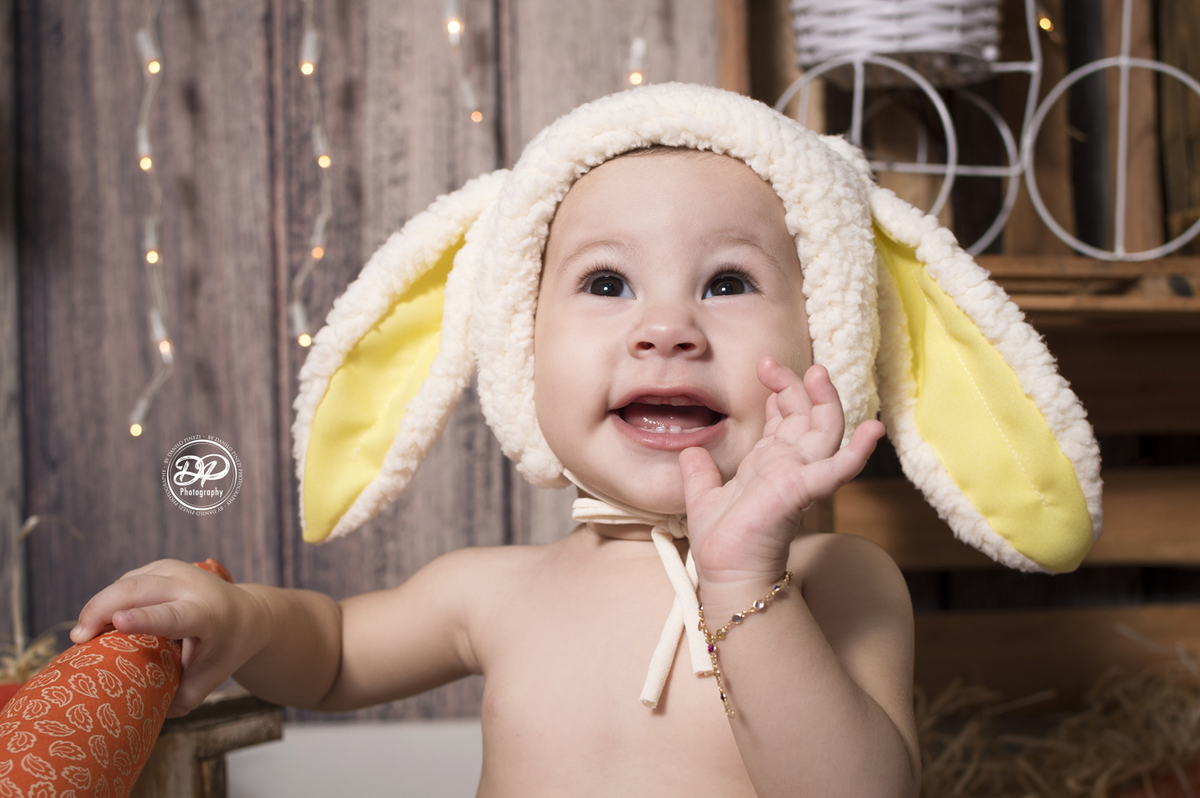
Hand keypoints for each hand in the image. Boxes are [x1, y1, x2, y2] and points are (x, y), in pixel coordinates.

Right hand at [71, 559, 268, 716]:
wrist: (248, 613)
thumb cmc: (226, 650)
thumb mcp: (209, 679)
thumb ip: (176, 699)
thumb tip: (135, 713)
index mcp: (208, 615)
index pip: (172, 616)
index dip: (144, 619)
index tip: (119, 622)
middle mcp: (193, 586)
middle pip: (137, 591)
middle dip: (100, 610)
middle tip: (78, 640)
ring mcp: (176, 571)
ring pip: (126, 583)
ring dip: (99, 606)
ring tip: (85, 635)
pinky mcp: (161, 567)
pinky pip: (126, 582)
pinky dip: (109, 601)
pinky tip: (103, 621)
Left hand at [680, 357, 883, 585]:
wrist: (725, 572)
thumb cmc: (722, 541)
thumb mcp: (703, 496)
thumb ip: (699, 472)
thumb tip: (690, 451)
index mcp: (770, 462)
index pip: (785, 417)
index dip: (780, 390)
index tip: (764, 368)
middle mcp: (789, 465)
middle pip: (806, 414)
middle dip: (796, 385)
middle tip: (771, 362)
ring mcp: (800, 476)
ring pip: (826, 430)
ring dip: (827, 401)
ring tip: (820, 373)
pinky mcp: (802, 491)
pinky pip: (836, 469)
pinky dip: (857, 451)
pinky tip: (872, 430)